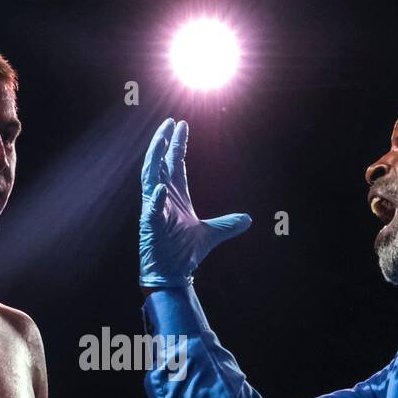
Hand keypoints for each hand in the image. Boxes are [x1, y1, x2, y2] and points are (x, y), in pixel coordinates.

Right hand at [139, 118, 251, 286]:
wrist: (172, 274)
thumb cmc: (183, 253)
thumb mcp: (211, 234)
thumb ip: (227, 224)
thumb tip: (248, 219)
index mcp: (174, 197)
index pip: (174, 164)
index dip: (177, 144)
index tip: (180, 125)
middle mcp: (162, 199)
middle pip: (159, 164)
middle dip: (163, 143)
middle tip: (170, 123)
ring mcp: (154, 211)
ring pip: (149, 178)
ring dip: (154, 159)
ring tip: (160, 140)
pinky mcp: (151, 227)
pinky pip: (151, 210)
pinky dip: (155, 199)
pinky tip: (160, 187)